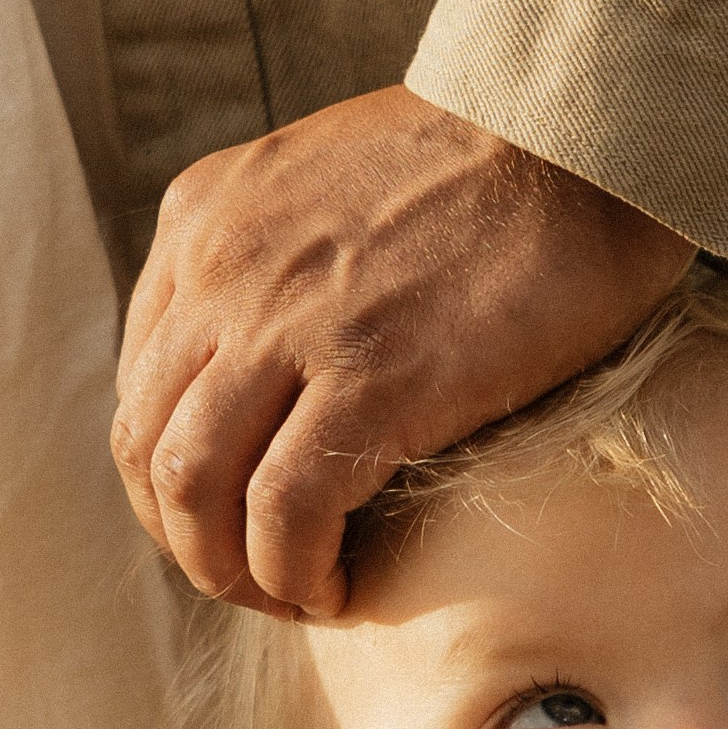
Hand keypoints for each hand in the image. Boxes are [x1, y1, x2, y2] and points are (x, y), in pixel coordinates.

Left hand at [111, 87, 694, 613]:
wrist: (586, 135)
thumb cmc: (496, 161)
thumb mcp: (333, 179)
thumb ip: (281, 254)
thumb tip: (286, 358)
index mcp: (204, 217)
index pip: (141, 382)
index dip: (173, 476)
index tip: (230, 517)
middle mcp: (221, 268)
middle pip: (146, 445)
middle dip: (185, 538)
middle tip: (250, 578)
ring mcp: (286, 323)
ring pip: (192, 487)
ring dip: (228, 569)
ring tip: (291, 593)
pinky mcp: (369, 378)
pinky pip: (284, 511)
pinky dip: (296, 571)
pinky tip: (337, 586)